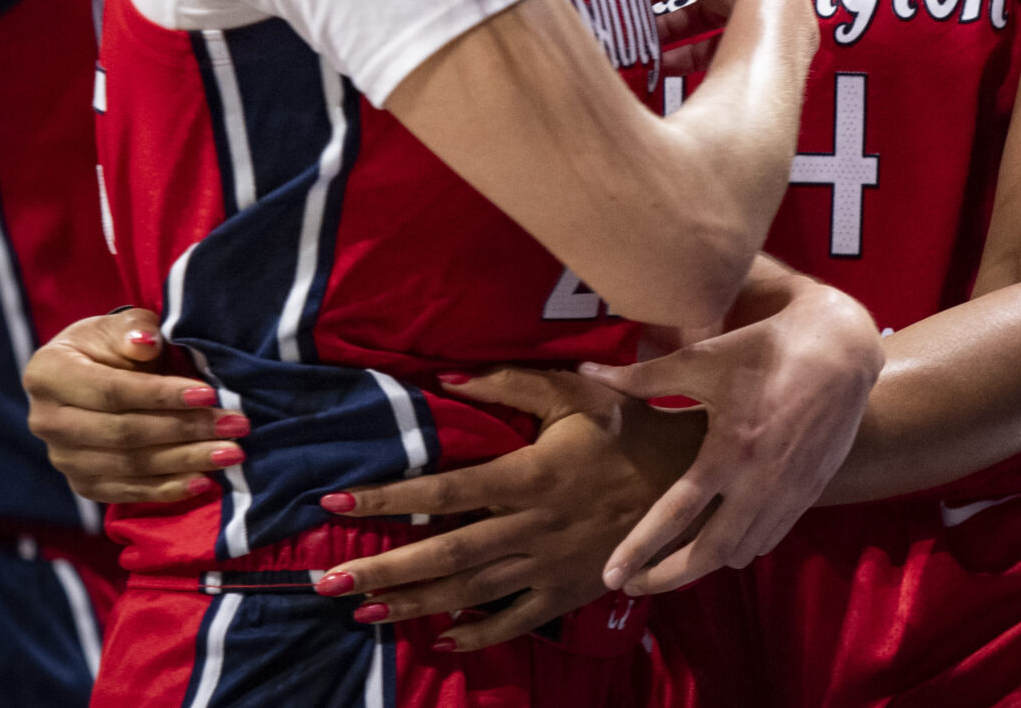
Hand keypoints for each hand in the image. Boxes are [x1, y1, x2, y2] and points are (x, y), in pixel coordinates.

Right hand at [22, 308, 244, 503]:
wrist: (92, 374)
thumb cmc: (113, 344)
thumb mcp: (120, 326)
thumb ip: (134, 330)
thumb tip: (146, 342)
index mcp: (48, 373)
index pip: (111, 390)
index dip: (161, 394)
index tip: (209, 394)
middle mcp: (46, 420)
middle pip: (123, 433)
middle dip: (184, 430)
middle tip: (236, 426)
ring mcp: (62, 457)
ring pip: (129, 467)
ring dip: (185, 462)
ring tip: (232, 454)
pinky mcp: (81, 483)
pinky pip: (126, 493)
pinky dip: (167, 489)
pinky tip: (204, 481)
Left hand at [311, 369, 701, 651]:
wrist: (693, 481)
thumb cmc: (630, 427)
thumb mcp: (575, 394)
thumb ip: (510, 384)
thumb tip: (445, 379)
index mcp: (529, 476)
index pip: (444, 491)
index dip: (388, 498)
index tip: (335, 502)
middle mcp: (532, 527)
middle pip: (445, 555)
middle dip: (383, 569)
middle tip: (327, 582)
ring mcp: (550, 566)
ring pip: (471, 592)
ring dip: (414, 603)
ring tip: (363, 610)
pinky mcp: (570, 591)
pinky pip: (516, 620)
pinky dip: (478, 635)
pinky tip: (442, 640)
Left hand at [580, 275, 881, 594]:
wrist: (841, 349)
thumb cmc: (765, 348)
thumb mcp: (703, 358)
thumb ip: (644, 375)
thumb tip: (588, 371)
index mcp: (729, 451)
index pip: (677, 515)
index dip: (640, 549)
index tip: (612, 575)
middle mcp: (760, 482)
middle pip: (709, 554)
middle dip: (667, 578)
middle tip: (633, 585)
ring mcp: (789, 492)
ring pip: (740, 553)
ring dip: (704, 565)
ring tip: (671, 563)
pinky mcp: (809, 492)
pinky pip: (769, 538)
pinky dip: (740, 548)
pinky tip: (721, 540)